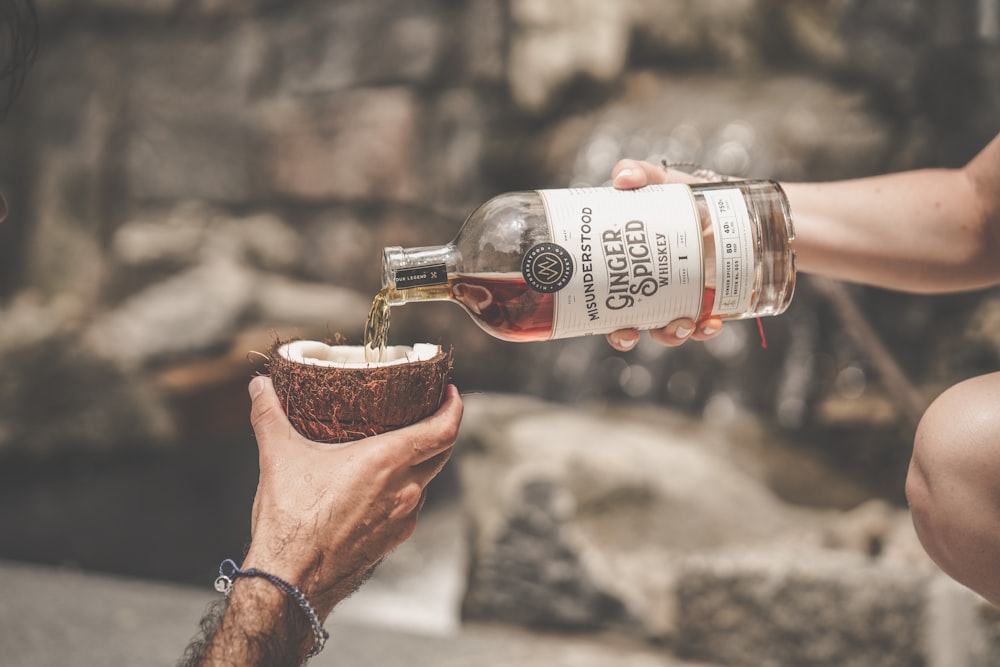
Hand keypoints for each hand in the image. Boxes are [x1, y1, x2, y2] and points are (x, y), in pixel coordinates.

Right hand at [243, 376, 462, 616]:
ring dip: (420, 461)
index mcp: (388, 461)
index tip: (449, 392)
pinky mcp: (393, 540)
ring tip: (400, 445)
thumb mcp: (279, 456)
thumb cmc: (292, 520)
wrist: (291, 581)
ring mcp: (402, 518)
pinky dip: (404, 489)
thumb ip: (269, 415)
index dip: (454, 407)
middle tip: (428, 410)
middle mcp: (405, 490)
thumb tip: (260, 386)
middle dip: (441, 429)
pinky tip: (380, 485)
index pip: (445, 430)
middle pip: (441, 453)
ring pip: (426, 481)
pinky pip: (409, 506)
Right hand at [605, 158, 723, 351]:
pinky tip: (711, 324)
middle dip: (625, 335)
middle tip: (630, 333)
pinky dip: (705, 329)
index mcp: (630, 264)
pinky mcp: (710, 304)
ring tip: (682, 325)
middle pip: (627, 320)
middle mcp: (649, 287)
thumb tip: (621, 178)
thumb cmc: (692, 198)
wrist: (742, 209)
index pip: (604, 293)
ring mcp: (680, 298)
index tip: (602, 321)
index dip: (597, 315)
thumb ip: (642, 174)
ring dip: (670, 335)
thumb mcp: (666, 182)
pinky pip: (703, 326)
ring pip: (666, 330)